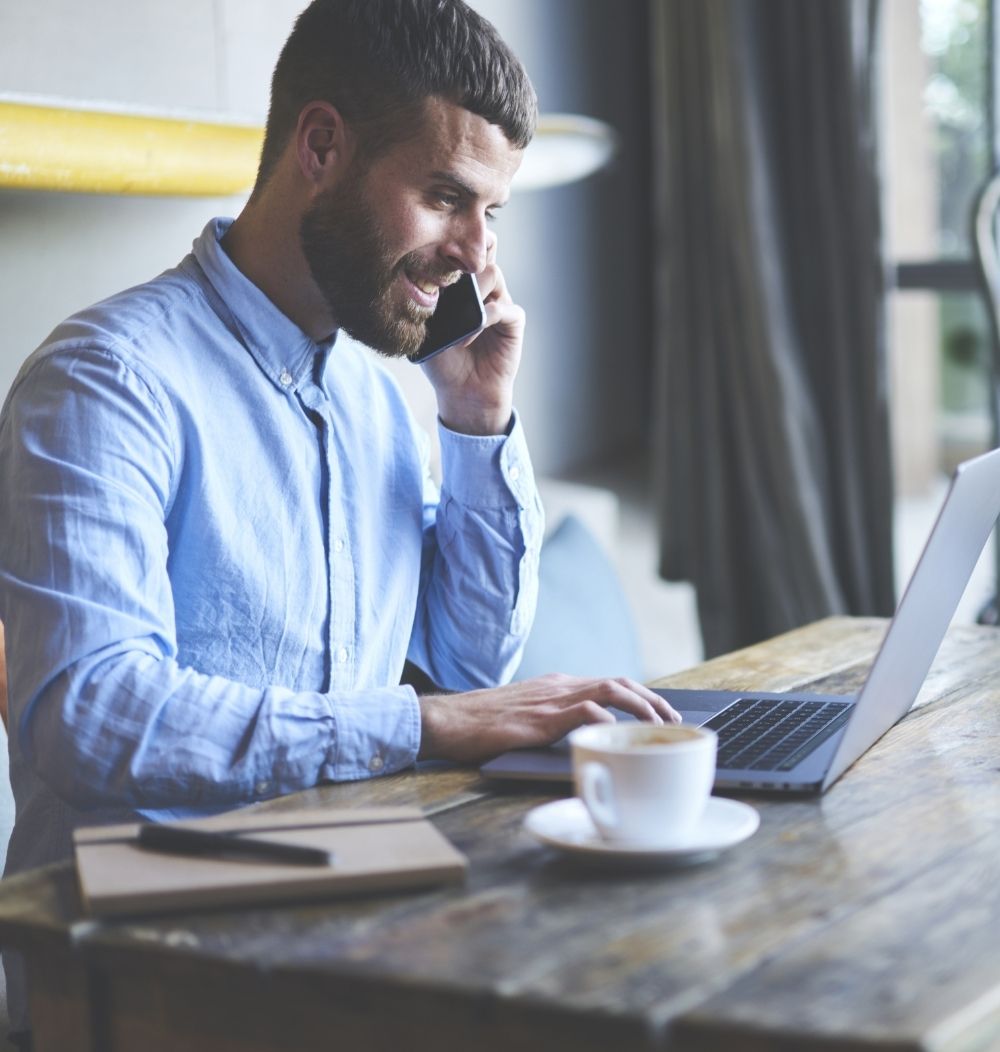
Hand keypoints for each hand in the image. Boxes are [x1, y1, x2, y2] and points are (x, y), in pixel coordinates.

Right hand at [417, 674, 681, 763]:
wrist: (448, 721)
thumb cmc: (484, 724)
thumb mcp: (528, 715)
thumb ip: (557, 720)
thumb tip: (590, 738)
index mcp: (559, 686)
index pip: (611, 683)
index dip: (644, 696)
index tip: (665, 715)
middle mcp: (559, 687)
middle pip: (618, 683)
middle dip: (652, 700)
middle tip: (675, 721)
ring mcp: (549, 701)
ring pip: (607, 691)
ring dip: (639, 706)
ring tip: (659, 724)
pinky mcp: (537, 720)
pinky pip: (579, 712)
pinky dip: (602, 719)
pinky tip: (616, 733)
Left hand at [420, 256, 523, 436]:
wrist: (463, 392)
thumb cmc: (443, 362)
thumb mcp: (428, 329)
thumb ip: (428, 303)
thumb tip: (423, 279)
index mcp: (461, 285)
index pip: (462, 249)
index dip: (453, 242)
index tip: (433, 248)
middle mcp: (483, 288)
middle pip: (485, 248)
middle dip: (469, 252)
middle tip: (451, 268)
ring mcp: (500, 302)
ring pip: (493, 273)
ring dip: (475, 288)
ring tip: (459, 313)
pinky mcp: (513, 321)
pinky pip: (504, 308)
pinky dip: (487, 316)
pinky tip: (471, 333)